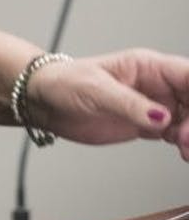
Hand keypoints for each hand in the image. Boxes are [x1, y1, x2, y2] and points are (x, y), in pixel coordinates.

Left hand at [29, 49, 188, 159]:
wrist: (45, 102)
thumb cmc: (64, 83)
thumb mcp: (96, 90)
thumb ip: (130, 104)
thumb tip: (162, 117)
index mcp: (147, 66)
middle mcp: (157, 85)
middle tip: (187, 139)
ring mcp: (154, 106)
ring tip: (185, 150)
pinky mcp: (148, 125)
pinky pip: (179, 135)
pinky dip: (186, 145)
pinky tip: (183, 153)